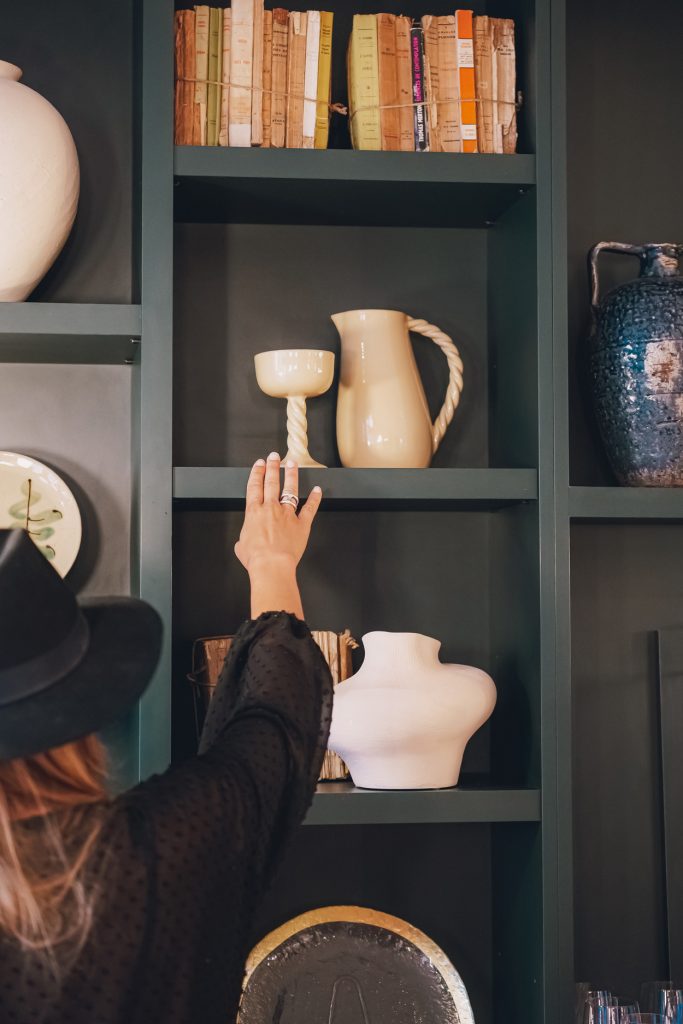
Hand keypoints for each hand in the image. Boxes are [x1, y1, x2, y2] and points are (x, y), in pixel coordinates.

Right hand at [234, 453, 321, 575]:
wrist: (271, 564)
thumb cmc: (256, 558)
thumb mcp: (241, 546)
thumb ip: (245, 537)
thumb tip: (246, 540)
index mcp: (254, 512)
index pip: (255, 486)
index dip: (257, 473)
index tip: (259, 464)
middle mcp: (270, 509)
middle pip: (271, 482)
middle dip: (272, 467)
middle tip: (273, 456)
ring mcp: (287, 514)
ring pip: (290, 489)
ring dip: (291, 475)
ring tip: (292, 464)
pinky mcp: (301, 524)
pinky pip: (310, 508)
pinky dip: (315, 498)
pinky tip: (318, 490)